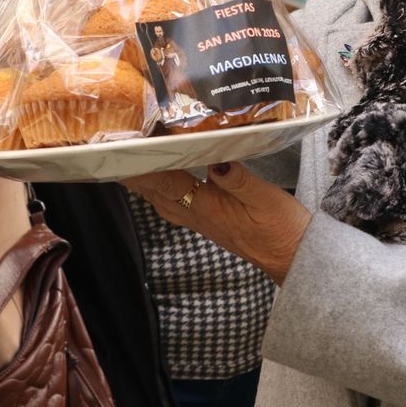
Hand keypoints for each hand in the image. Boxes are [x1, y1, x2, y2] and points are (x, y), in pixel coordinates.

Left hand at [126, 162, 311, 284]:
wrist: (293, 259)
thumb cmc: (283, 229)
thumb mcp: (266, 199)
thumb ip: (239, 180)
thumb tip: (215, 160)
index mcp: (207, 208)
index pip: (166, 182)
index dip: (143, 165)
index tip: (122, 147)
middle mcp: (197, 216)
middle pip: (154, 192)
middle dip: (133, 172)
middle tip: (112, 149)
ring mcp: (201, 221)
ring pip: (161, 199)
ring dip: (143, 181)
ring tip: (128, 160)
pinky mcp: (208, 221)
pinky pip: (174, 202)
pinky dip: (160, 187)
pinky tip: (161, 177)